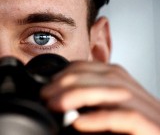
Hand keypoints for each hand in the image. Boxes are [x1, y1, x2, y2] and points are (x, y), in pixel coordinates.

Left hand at [41, 61, 159, 133]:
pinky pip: (126, 117)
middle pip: (104, 75)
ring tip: (55, 104)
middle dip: (69, 82)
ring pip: (114, 91)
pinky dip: (99, 118)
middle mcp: (137, 94)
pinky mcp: (153, 128)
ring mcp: (149, 110)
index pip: (96, 68)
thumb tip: (59, 104)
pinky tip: (78, 123)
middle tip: (46, 95)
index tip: (47, 86)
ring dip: (79, 95)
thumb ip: (87, 106)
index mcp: (125, 87)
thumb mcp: (103, 116)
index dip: (68, 72)